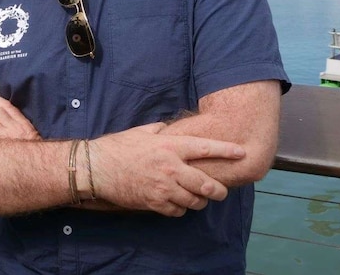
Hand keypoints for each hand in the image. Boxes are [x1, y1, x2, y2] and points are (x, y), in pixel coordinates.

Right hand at [89, 123, 244, 216]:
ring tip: (196, 198)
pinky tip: (176, 203)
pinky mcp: (154, 203)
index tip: (241, 153)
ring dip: (198, 201)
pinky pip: (177, 211)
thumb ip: (159, 131)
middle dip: (218, 191)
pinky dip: (180, 209)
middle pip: (206, 184)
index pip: (205, 148)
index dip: (226, 151)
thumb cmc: (118, 147)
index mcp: (169, 147)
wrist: (97, 168)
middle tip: (221, 191)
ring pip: (194, 201)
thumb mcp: (141, 132)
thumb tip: (169, 129)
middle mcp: (170, 168)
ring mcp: (163, 188)